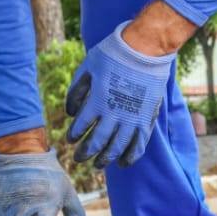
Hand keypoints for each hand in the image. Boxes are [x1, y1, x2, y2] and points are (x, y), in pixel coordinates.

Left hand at [65, 21, 175, 166]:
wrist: (145, 49)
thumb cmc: (113, 55)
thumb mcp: (87, 68)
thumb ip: (76, 91)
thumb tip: (70, 113)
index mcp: (97, 101)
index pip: (80, 127)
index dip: (73, 136)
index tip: (70, 140)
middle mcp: (114, 114)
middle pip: (97, 142)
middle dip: (85, 153)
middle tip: (78, 159)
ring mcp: (132, 119)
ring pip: (117, 148)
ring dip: (106, 159)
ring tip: (98, 166)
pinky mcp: (147, 119)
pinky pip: (139, 144)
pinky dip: (130, 156)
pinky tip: (123, 163)